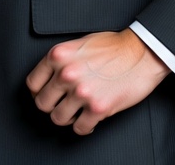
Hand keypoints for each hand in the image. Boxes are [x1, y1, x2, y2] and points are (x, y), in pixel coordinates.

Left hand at [26, 29, 169, 135]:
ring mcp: (81, 92)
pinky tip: (90, 118)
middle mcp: (66, 73)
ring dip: (67, 117)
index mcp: (58, 55)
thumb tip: (49, 78)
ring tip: (76, 111)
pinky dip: (84, 126)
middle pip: (42, 104)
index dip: (38, 91)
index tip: (45, 94)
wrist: (141, 53)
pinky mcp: (98, 108)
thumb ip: (61, 60)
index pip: (33, 83)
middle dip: (51, 106)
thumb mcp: (79, 44)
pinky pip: (80, 129)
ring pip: (58, 118)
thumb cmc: (113, 46)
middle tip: (61, 104)